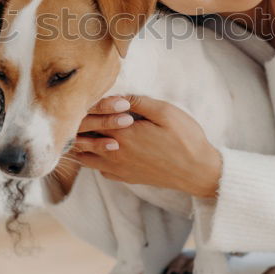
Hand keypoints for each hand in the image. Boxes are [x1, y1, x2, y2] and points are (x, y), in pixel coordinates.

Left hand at [74, 95, 222, 198]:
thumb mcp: (166, 112)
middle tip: (81, 111)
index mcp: (123, 134)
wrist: (197, 171)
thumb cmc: (185, 139)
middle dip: (77, 124)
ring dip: (82, 143)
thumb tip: (118, 96)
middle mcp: (114, 153)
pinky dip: (93, 158)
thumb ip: (138, 102)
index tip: (89, 96)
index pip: (89, 118)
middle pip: (81, 139)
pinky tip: (102, 148)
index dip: (86, 106)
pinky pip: (98, 169)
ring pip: (84, 157)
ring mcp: (118, 168)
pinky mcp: (125, 178)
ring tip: (86, 130)